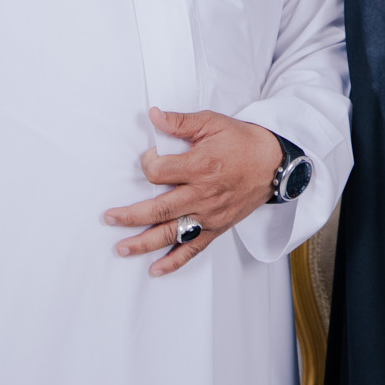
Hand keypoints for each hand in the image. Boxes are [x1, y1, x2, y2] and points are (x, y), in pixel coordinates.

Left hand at [102, 107, 282, 275]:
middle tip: (109, 218)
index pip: (159, 172)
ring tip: (121, 248)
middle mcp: (202, 194)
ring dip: (144, 243)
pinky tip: (156, 269)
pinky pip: (194, 248)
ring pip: (172, 232)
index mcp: (199, 166)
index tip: (149, 158)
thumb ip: (181, 122)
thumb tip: (153, 115)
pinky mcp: (217, 227)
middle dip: (130, 216)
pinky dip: (175, 261)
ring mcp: (209, 214)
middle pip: (159, 209)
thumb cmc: (243, 141)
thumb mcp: (213, 123)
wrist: (275, 163)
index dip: (148, 163)